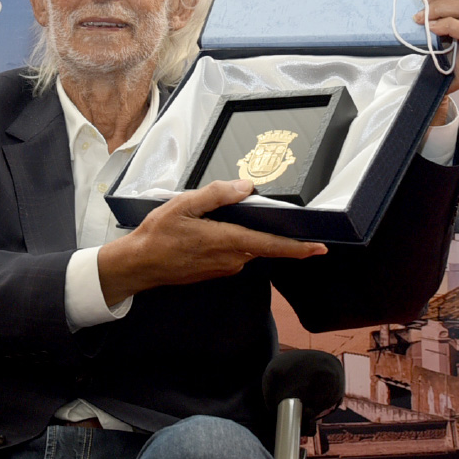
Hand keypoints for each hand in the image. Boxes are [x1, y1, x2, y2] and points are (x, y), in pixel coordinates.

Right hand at [96, 180, 325, 305]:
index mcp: (227, 241)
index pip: (271, 245)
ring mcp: (223, 267)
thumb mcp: (184, 204)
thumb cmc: (158, 235)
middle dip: (272, 231)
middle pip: (263, 244)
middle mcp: (231, 259)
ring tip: (225, 216)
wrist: (139, 265)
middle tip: (268, 212)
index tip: (320, 247)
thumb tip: (246, 187)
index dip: (298, 247)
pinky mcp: (215, 270)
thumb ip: (217, 194)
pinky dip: (233, 239)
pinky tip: (213, 229)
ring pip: (248, 247)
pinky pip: (234, 252)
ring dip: (246, 233)